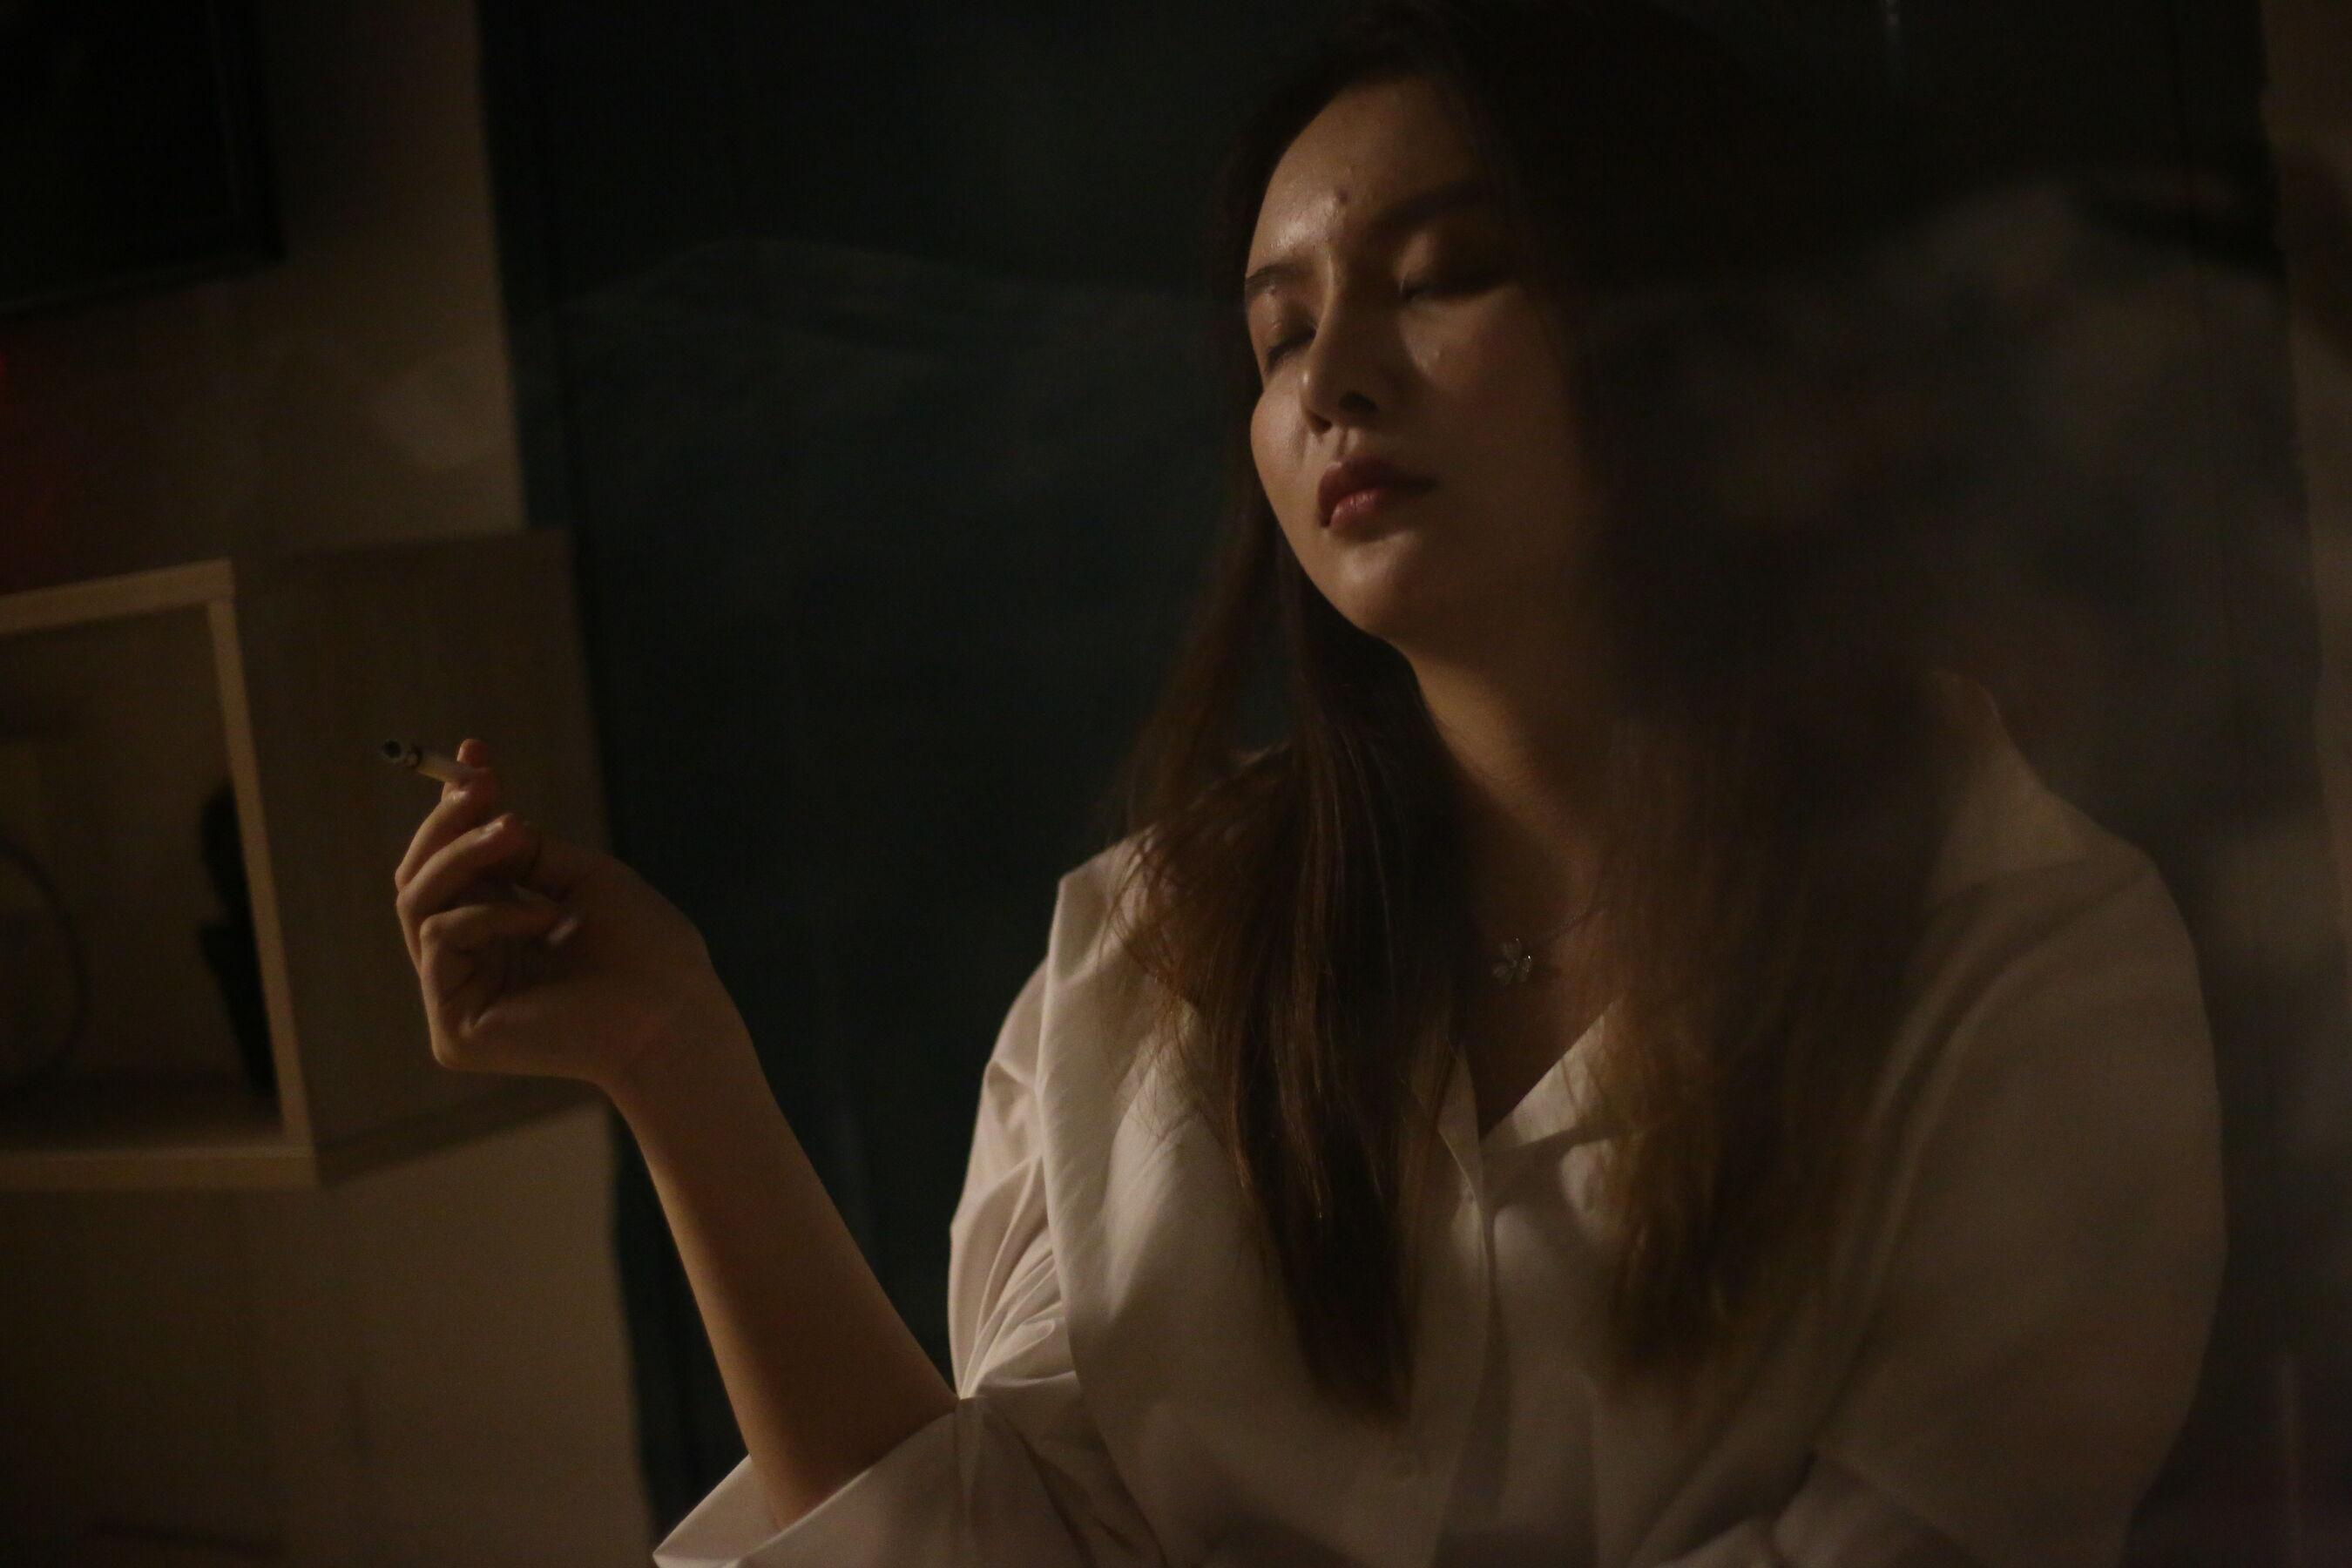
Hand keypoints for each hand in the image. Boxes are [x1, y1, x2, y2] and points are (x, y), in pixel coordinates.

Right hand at [392, 738, 736, 1093]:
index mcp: (502, 936)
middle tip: (478, 783)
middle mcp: (473, 968)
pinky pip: (441, 939)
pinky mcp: (455, 1030)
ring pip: (418, 903)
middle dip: (447, 824)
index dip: (457, 812)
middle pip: (419, 882)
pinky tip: (544, 919)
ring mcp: (458, 1000)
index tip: (475, 754)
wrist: (674, 1013)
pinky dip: (490, 914)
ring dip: (464, 855)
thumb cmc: (648, 951)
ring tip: (515, 832)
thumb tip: (480, 809)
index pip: (456, 870)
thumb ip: (525, 851)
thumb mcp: (583, 879)